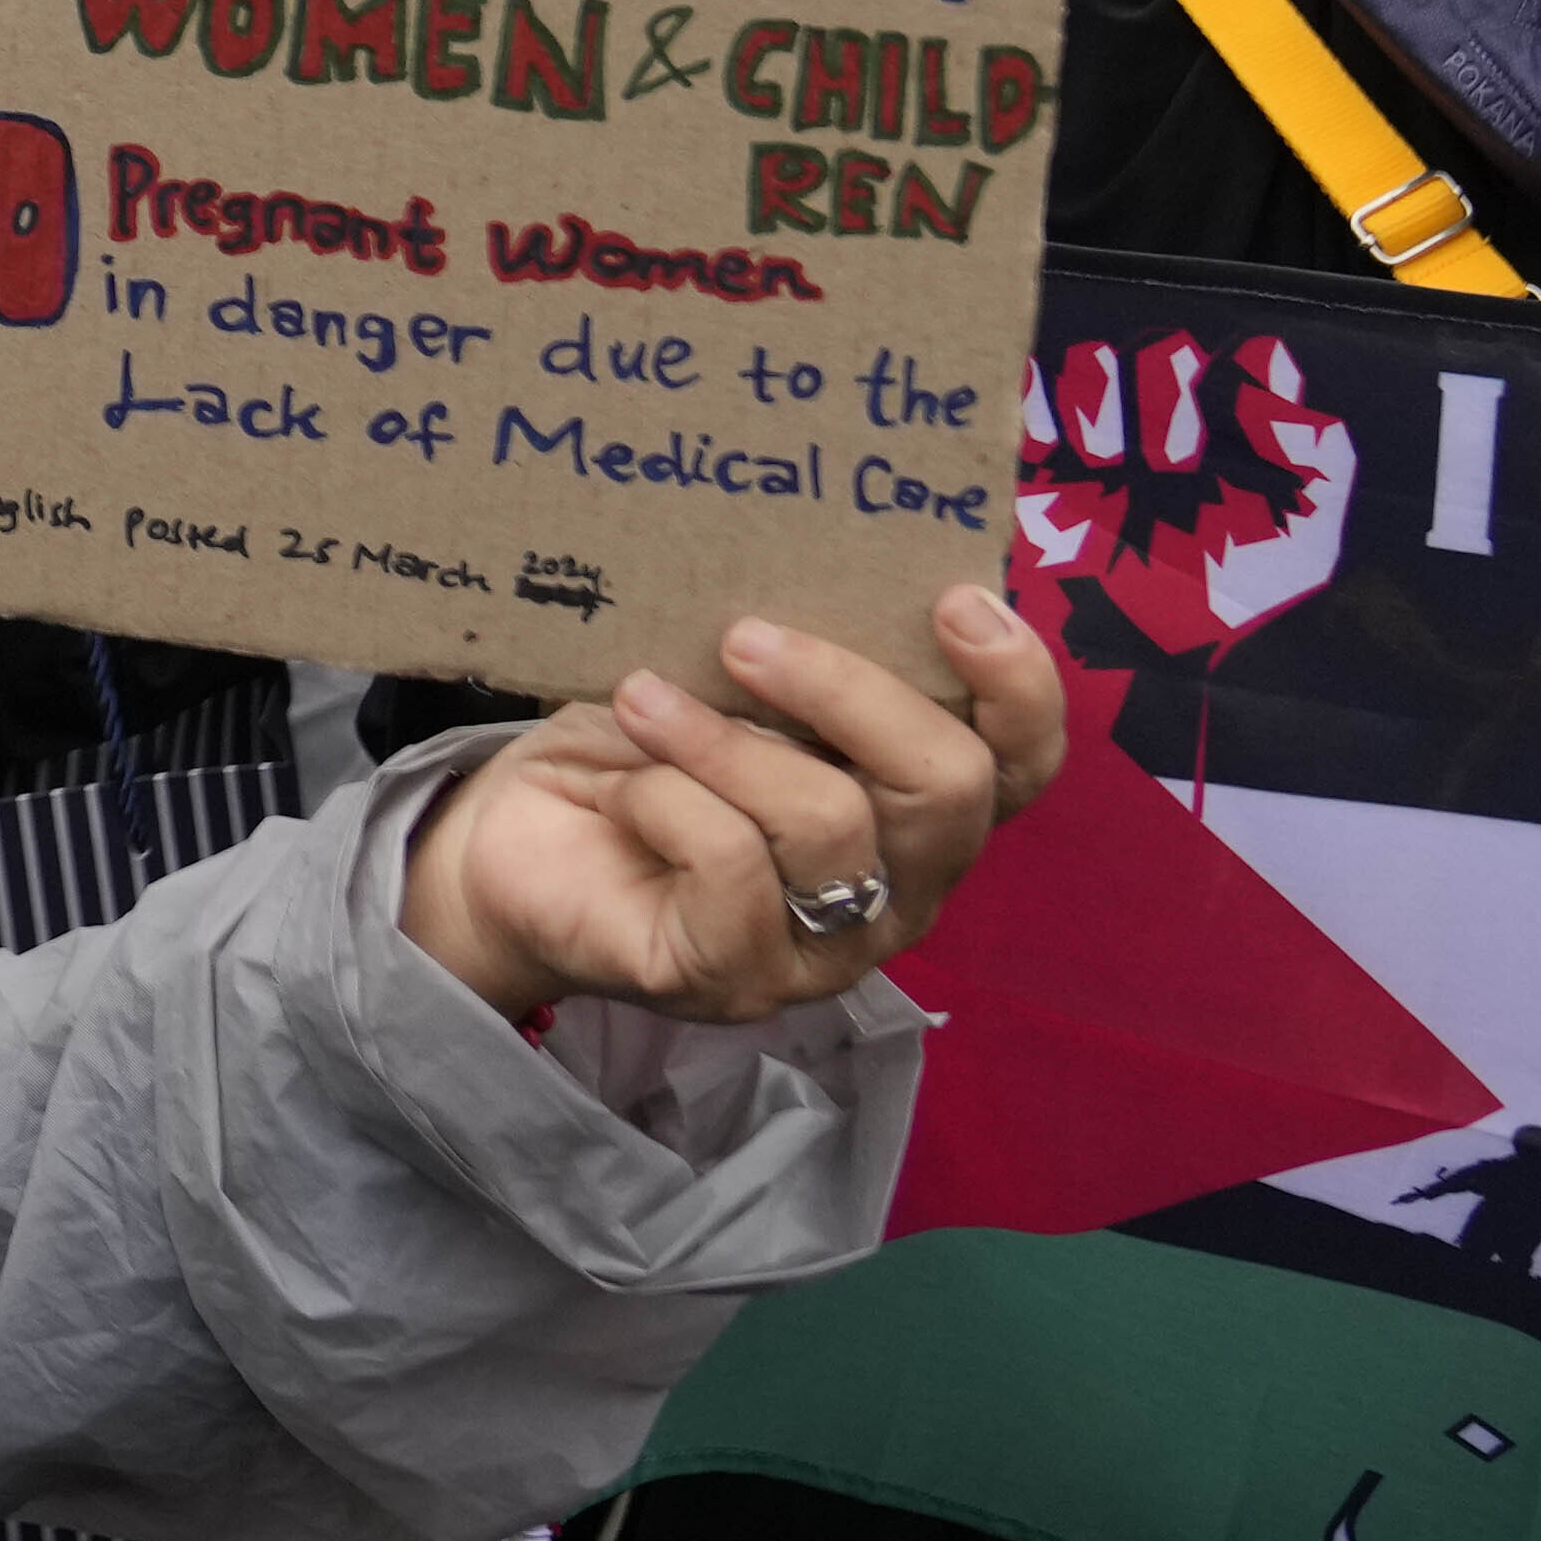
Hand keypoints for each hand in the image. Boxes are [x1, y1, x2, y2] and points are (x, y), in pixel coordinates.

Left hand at [393, 590, 1060, 1027]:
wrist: (517, 839)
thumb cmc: (640, 744)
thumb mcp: (728, 681)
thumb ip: (799, 653)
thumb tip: (826, 562)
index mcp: (918, 804)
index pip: (1023, 763)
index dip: (1016, 683)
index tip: (951, 599)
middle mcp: (900, 886)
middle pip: (950, 790)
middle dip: (848, 693)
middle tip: (745, 639)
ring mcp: (827, 948)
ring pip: (831, 823)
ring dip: (725, 741)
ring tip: (644, 700)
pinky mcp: (738, 978)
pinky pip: (734, 867)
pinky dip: (669, 799)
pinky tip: (627, 788)